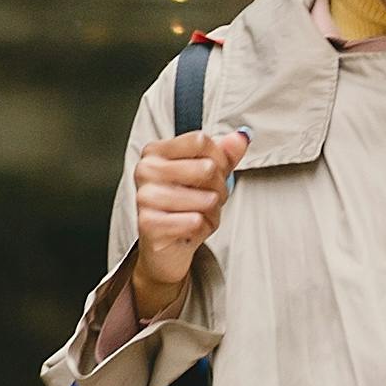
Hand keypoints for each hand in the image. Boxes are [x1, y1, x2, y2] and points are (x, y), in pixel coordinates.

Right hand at [127, 123, 245, 307]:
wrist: (167, 248)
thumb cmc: (185, 208)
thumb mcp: (208, 177)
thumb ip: (225, 154)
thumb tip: (241, 137)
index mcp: (156, 151)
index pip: (200, 141)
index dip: (220, 158)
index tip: (216, 172)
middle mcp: (146, 169)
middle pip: (207, 167)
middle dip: (219, 188)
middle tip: (210, 199)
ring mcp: (145, 196)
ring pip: (205, 197)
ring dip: (212, 211)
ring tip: (200, 214)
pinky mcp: (148, 223)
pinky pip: (194, 220)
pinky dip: (201, 226)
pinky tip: (192, 226)